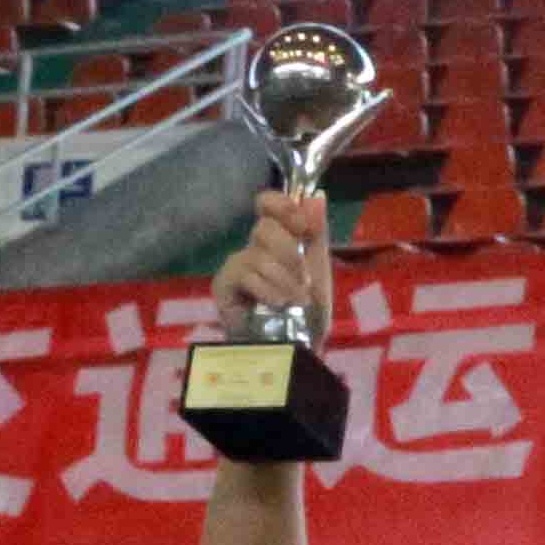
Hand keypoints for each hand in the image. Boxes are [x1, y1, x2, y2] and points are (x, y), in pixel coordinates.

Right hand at [213, 188, 336, 338]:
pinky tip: (277, 305)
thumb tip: (316, 195)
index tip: (301, 225)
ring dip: (286, 281)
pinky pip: (246, 274)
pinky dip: (269, 290)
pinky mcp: (224, 285)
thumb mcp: (320, 270)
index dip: (281, 205)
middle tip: (305, 282)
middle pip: (265, 227)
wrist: (297, 349)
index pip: (267, 203)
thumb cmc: (307, 313)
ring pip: (259, 254)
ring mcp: (236, 266)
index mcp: (278, 239)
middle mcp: (254, 247)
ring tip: (296, 302)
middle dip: (291, 255)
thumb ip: (317, 234)